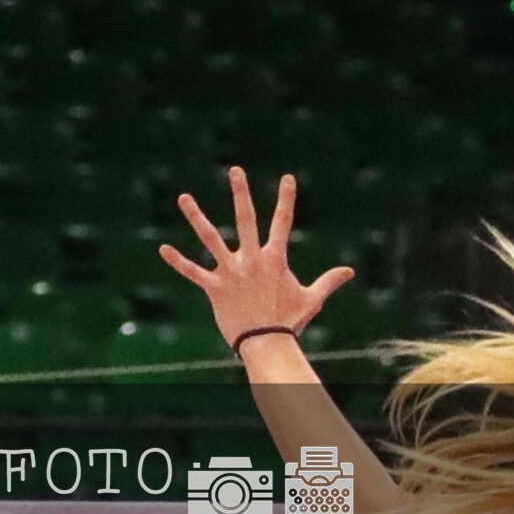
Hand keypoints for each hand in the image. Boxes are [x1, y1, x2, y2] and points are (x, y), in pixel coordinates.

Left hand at [164, 168, 354, 348]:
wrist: (267, 343)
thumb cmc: (290, 321)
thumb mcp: (312, 299)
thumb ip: (329, 281)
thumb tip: (350, 271)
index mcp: (274, 259)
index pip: (283, 222)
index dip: (286, 199)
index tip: (287, 178)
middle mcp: (251, 260)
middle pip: (245, 220)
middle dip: (241, 194)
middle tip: (235, 171)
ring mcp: (231, 272)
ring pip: (211, 239)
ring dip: (196, 217)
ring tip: (184, 197)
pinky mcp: (215, 288)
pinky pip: (194, 272)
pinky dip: (179, 261)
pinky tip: (163, 249)